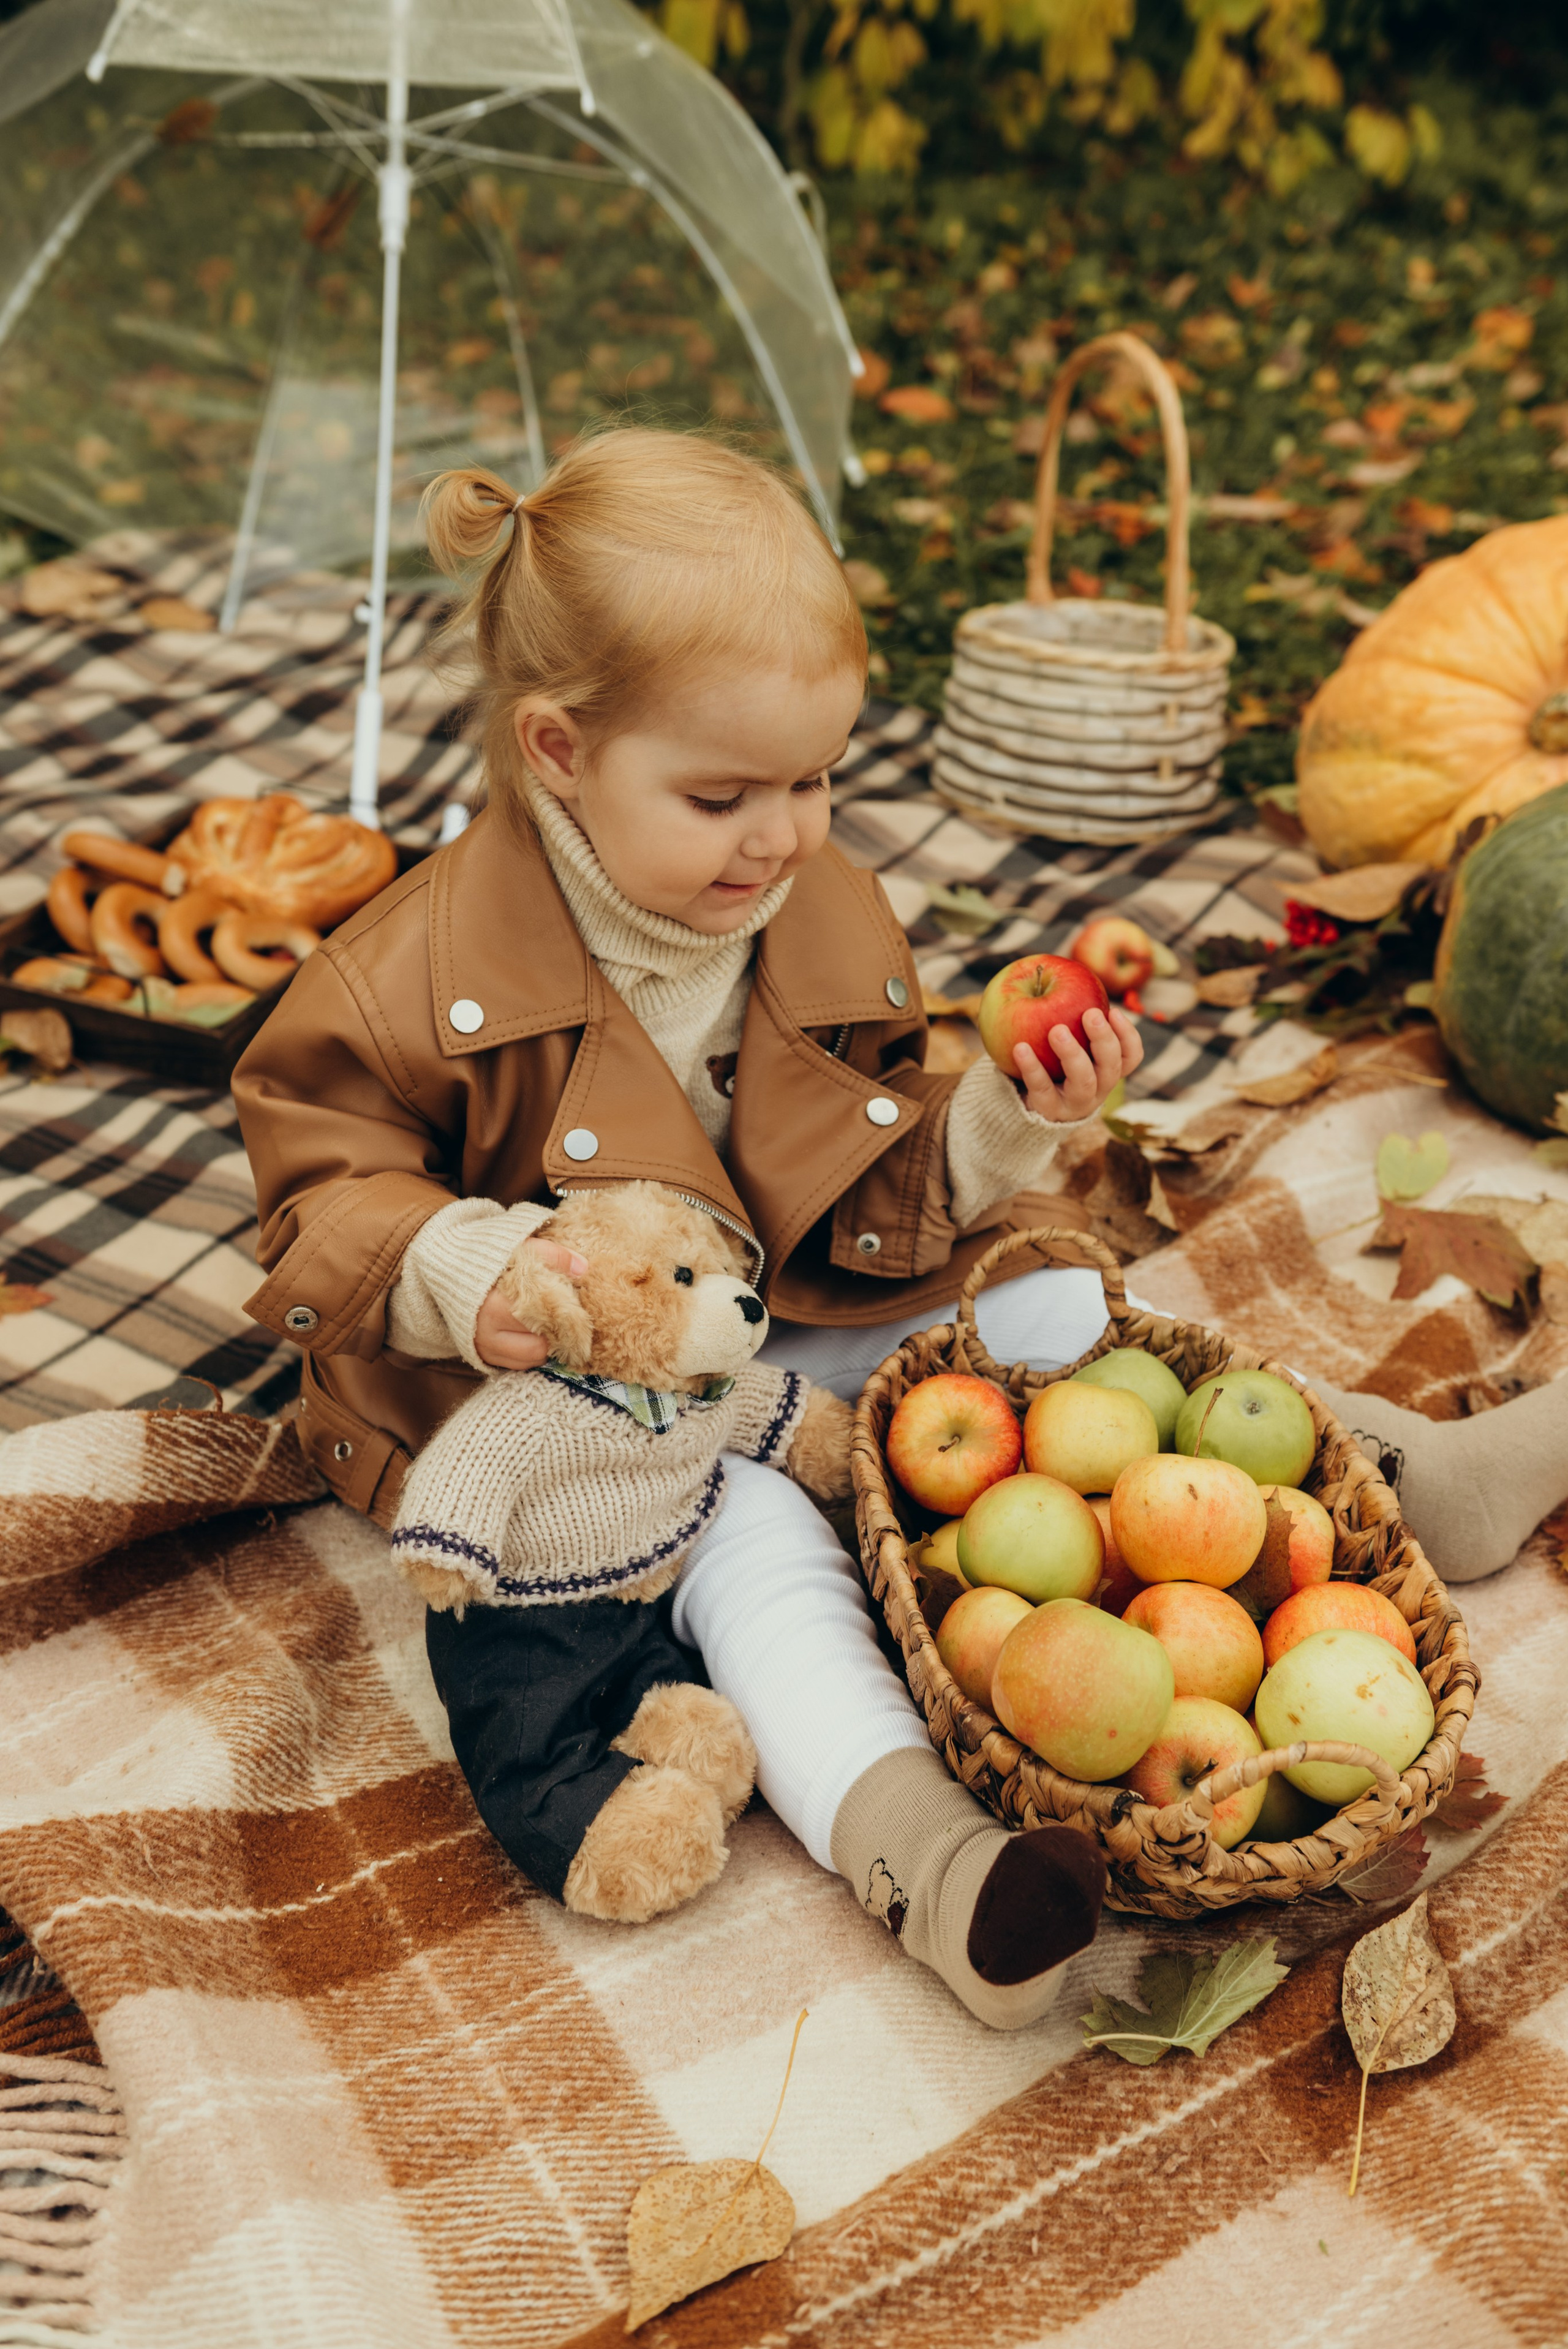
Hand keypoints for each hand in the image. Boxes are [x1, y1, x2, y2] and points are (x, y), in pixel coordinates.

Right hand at [474, 1238, 587, 1368]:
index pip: (544, 1321)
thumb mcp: (520, 1248)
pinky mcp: (483, 1356)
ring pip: (532, 1359)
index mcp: (495, 1305)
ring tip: (543, 1322)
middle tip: (560, 1315)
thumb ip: (551, 1255)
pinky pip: (519, 1365)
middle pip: (540, 1346)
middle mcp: (487, 1333)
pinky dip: (529, 1352)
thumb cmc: (490, 1258)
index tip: (573, 1304)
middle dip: (554, 1331)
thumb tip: (582, 1268)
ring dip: (542, 1343)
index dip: (565, 1313)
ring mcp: (483, 1348)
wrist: (449, 1269)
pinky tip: (529, 1332)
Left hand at [1013, 1003, 1144, 1122]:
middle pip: (1112, 1066)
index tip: (1113, 1010)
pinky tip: (1020, 1047)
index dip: (1127, 1035)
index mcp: (1107, 1071)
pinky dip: (1032, 1068)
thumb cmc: (1051, 1066)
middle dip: (1104, 1039)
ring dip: (1072, 1053)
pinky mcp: (1048, 1110)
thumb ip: (1071, 1020)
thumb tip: (1059, 974)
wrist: (1026, 1107)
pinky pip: (1042, 1089)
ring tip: (1056, 1031)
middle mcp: (1098, 1088)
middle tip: (1090, 1014)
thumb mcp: (1068, 1046)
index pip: (1131, 1056)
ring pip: (1083, 1080)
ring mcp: (1075, 1103)